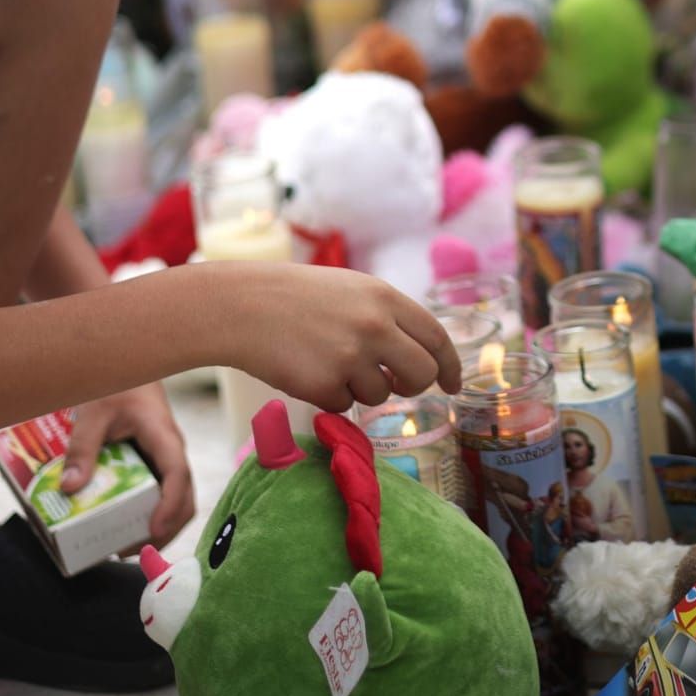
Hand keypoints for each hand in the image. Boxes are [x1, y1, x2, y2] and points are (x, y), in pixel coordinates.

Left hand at [62, 381, 194, 546]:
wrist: (131, 367)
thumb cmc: (116, 385)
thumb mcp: (93, 414)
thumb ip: (82, 448)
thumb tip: (70, 489)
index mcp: (164, 437)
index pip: (178, 475)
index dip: (169, 505)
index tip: (152, 530)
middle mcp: (172, 453)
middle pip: (185, 499)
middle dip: (165, 530)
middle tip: (131, 550)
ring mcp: (167, 461)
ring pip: (179, 501)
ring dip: (160, 528)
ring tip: (127, 547)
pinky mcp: (157, 465)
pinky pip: (164, 495)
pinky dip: (151, 516)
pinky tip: (126, 527)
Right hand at [229, 266, 459, 412]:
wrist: (242, 306)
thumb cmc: (296, 297)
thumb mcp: (351, 290)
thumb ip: (388, 317)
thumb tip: (421, 357)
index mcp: (385, 297)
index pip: (435, 337)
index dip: (449, 364)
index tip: (453, 384)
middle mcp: (375, 326)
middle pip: (421, 374)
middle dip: (415, 386)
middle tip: (398, 385)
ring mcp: (350, 356)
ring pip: (380, 395)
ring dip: (361, 388)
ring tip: (327, 360)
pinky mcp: (324, 384)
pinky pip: (344, 405)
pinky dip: (329, 396)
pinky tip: (306, 370)